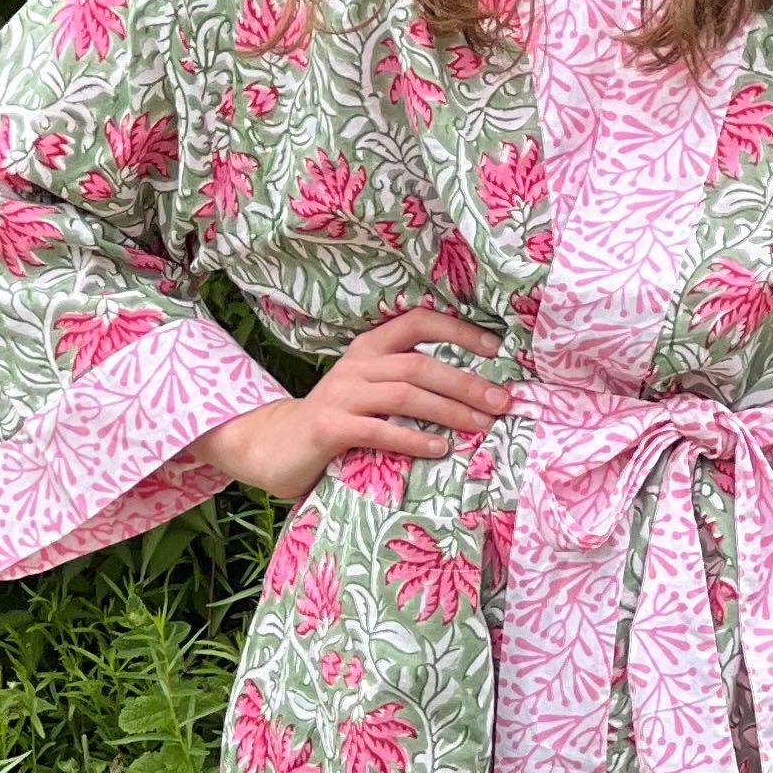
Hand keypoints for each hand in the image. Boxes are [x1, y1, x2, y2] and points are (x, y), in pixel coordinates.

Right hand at [186, 309, 511, 505]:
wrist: (272, 446)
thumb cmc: (334, 423)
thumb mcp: (370, 395)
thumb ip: (406, 390)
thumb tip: (473, 398)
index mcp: (369, 349)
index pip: (417, 322)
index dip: (457, 331)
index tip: (494, 348)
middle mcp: (356, 365)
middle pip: (420, 365)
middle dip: (466, 383)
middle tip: (501, 402)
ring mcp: (341, 395)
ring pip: (404, 394)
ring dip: (448, 410)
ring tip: (481, 425)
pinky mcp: (329, 428)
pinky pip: (379, 430)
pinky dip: (413, 439)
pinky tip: (439, 449)